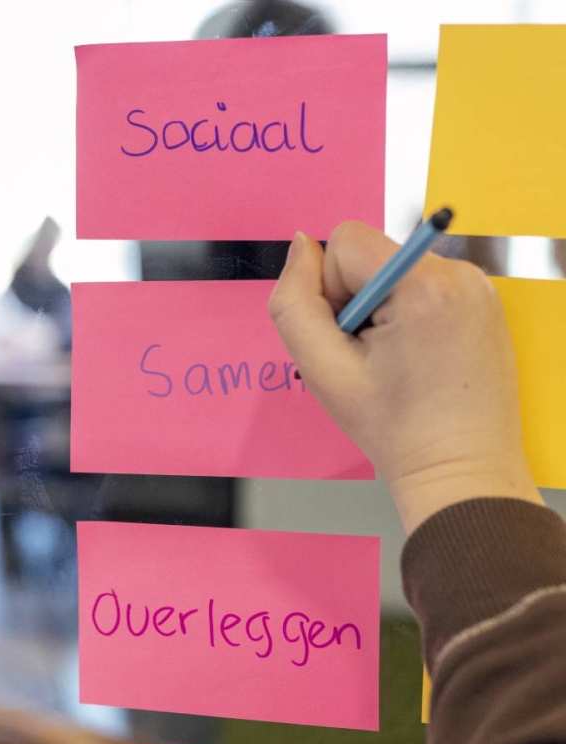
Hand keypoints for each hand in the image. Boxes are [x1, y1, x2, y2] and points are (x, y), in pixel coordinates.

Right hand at [268, 222, 542, 534]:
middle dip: (356, 300)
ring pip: (395, 270)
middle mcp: (459, 272)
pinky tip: (416, 357)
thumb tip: (298, 247)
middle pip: (372, 254)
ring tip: (395, 361)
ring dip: (382, 309)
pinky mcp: (484, 300)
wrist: (460, 468)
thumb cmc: (393, 427)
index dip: (330, 290)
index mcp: (422, 284)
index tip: (349, 338)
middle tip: (370, 357)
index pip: (345, 241)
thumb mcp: (322, 371)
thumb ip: (294, 303)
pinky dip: (409, 315)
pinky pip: (424, 285)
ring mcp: (478, 285)